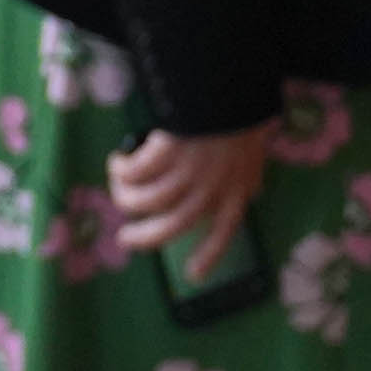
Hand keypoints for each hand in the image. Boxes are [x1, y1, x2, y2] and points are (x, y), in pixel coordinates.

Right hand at [109, 125, 269, 282]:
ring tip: (118, 184)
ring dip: (125, 196)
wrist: (228, 93)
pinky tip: (118, 160)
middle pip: (169, 227)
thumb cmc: (241, 119)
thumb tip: (248, 192)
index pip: (223, 234)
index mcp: (235, 194)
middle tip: (126, 239)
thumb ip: (246, 178)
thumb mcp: (252, 155)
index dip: (208, 256)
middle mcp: (209, 191)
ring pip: (145, 200)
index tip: (194, 276)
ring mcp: (186, 174)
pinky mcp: (164, 155)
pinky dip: (121, 169)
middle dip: (142, 237)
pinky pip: (133, 172)